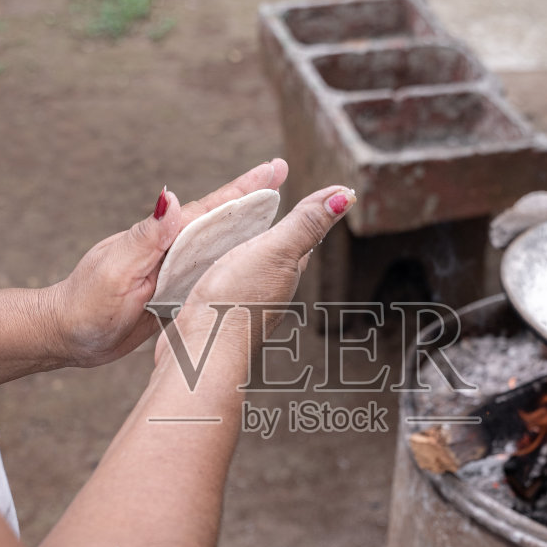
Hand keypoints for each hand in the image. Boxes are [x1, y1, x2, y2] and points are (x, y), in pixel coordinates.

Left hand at [43, 159, 290, 367]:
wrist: (66, 336)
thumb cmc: (85, 303)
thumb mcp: (115, 269)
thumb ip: (145, 237)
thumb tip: (172, 197)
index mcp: (160, 238)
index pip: (209, 208)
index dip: (243, 189)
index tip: (274, 167)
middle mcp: (169, 249)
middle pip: (219, 220)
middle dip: (252, 199)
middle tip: (284, 175)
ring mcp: (170, 270)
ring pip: (217, 246)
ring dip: (247, 229)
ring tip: (278, 214)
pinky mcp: (169, 293)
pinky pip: (207, 274)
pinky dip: (229, 263)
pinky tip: (246, 261)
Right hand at [157, 184, 354, 367]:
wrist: (200, 352)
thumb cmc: (237, 303)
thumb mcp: (275, 251)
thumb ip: (305, 224)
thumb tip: (346, 197)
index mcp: (286, 273)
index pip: (304, 239)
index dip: (309, 213)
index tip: (322, 193)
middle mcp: (269, 291)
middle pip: (277, 255)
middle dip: (276, 232)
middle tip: (275, 207)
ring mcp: (241, 304)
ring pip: (247, 269)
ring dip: (242, 250)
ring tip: (235, 232)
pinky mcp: (213, 312)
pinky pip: (221, 284)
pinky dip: (217, 270)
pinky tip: (206, 268)